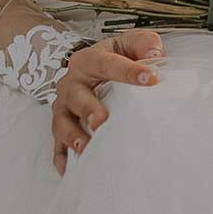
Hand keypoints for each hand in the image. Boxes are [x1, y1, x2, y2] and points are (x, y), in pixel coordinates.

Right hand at [51, 30, 163, 174]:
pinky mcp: (62, 125)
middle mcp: (72, 83)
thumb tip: (155, 56)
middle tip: (102, 120)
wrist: (91, 65)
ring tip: (85, 147)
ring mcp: (64, 106)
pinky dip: (62, 159)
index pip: (109, 63)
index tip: (152, 79)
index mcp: (90, 60)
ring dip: (72, 135)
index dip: (129, 71)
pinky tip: (70, 172)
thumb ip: (144, 43)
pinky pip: (57, 145)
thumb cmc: (115, 56)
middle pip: (76, 95)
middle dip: (88, 108)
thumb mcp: (130, 42)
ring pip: (62, 122)